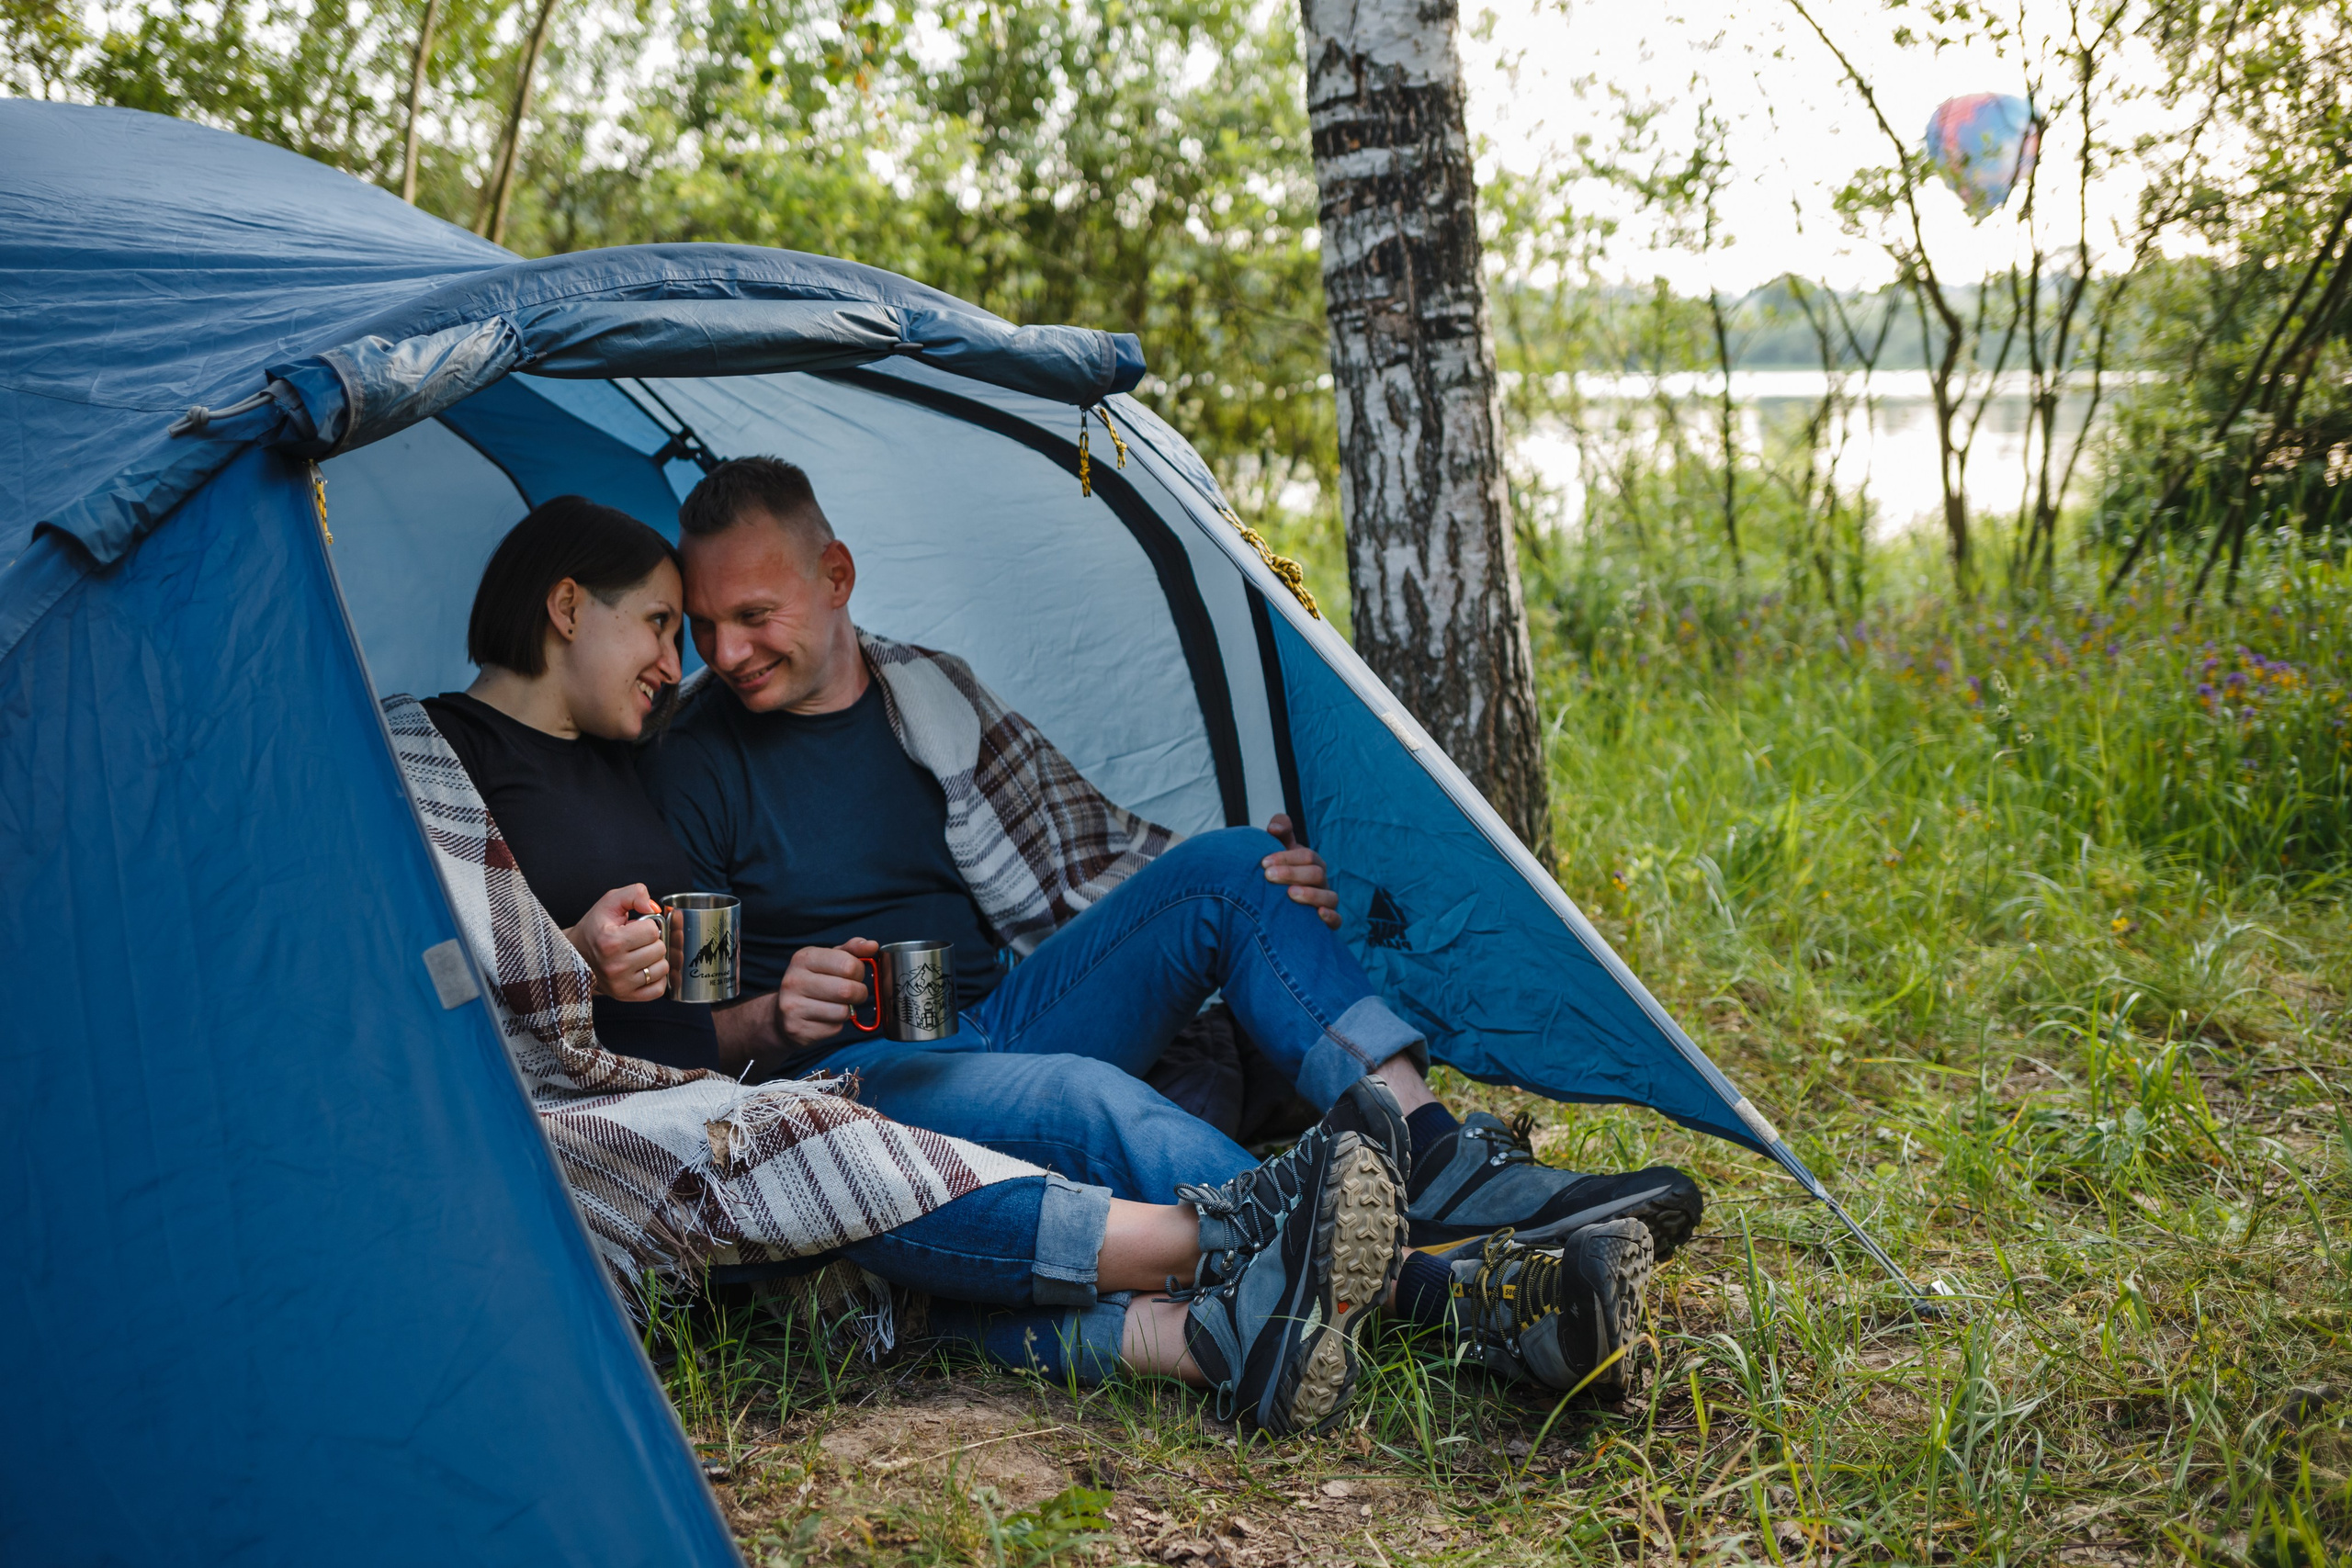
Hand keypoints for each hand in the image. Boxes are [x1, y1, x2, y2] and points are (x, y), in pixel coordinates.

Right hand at [564, 884, 667, 999]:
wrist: (575, 954)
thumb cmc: (595, 927)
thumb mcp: (610, 902)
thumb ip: (635, 894)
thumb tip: (654, 908)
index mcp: (611, 942)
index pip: (652, 930)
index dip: (646, 925)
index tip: (633, 928)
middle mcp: (615, 966)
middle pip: (660, 949)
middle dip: (651, 942)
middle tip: (635, 941)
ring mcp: (620, 984)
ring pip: (662, 968)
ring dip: (654, 959)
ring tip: (638, 954)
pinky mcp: (625, 996)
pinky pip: (658, 989)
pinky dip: (655, 978)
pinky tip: (642, 968)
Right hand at [775, 938, 878, 1045]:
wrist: (781, 1016)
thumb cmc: (812, 983)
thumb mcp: (828, 961)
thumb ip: (851, 951)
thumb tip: (872, 945)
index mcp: (804, 958)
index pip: (848, 965)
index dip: (859, 971)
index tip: (854, 975)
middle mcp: (794, 981)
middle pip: (847, 990)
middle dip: (859, 993)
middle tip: (852, 993)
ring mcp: (792, 1006)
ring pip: (842, 1011)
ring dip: (847, 1011)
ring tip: (836, 1005)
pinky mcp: (796, 1029)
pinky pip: (834, 1028)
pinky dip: (836, 1025)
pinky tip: (824, 1019)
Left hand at [1262, 814, 1339, 929]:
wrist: (1277, 905)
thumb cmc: (1278, 873)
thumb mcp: (1279, 849)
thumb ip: (1279, 831)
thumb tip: (1274, 828)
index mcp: (1312, 863)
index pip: (1306, 856)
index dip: (1286, 857)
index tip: (1263, 863)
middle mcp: (1322, 881)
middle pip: (1316, 874)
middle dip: (1292, 874)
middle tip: (1269, 876)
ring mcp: (1326, 901)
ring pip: (1329, 897)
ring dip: (1311, 895)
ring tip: (1290, 894)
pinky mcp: (1329, 921)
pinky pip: (1337, 920)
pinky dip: (1331, 917)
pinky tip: (1318, 914)